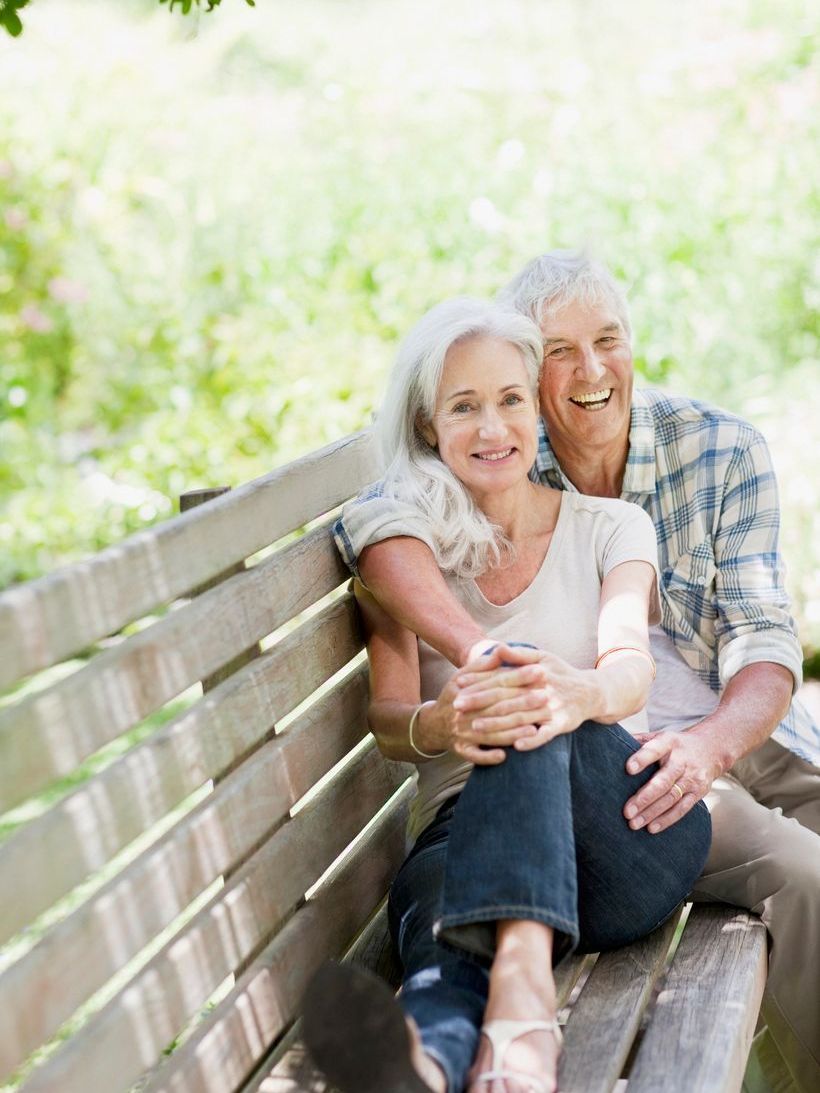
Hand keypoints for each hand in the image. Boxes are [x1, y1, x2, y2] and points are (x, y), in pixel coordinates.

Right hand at [423, 666, 538, 764]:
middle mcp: (464, 712)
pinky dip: (488, 756)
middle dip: (522, 702)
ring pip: (490, 733)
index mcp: (466, 690)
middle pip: (497, 707)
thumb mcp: (462, 676)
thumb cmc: (454, 697)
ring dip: (512, 732)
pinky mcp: (461, 750)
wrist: (433, 725)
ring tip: (534, 728)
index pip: (497, 682)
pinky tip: (504, 755)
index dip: (519, 676)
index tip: (540, 671)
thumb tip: (502, 649)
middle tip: (546, 697)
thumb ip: (483, 665)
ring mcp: (462, 732)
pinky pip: (475, 755)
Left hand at [453, 649, 600, 749]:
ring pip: (521, 717)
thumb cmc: (562, 674)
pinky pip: (546, 734)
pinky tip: (517, 746)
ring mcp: (551, 708)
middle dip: (480, 702)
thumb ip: (519, 654)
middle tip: (457, 707)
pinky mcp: (562, 724)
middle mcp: (540, 690)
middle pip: (506, 697)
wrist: (591, 692)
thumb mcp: (543, 658)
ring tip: (475, 728)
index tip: (458, 684)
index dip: (479, 680)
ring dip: (498, 724)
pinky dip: (533, 740)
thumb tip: (498, 647)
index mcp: (533, 673)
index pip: (500, 677)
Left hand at [623, 729, 723, 832]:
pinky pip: (682, 808)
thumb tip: (610, 741)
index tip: (628, 769)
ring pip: (671, 798)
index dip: (642, 758)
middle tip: (627, 812)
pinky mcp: (699, 792)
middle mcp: (682, 760)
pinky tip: (652, 827)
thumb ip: (638, 740)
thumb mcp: (659, 736)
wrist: (711, 748)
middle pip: (663, 781)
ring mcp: (692, 777)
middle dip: (644, 797)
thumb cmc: (675, 744)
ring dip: (652, 813)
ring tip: (634, 823)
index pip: (654, 749)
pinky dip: (667, 819)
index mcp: (669, 742)